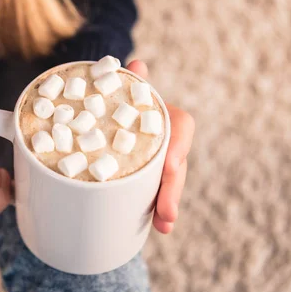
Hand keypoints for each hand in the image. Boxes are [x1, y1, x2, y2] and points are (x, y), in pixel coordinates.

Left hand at [127, 60, 194, 233]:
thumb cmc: (114, 98)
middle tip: (166, 214)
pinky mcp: (151, 175)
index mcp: (161, 115)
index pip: (180, 128)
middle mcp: (165, 136)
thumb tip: (136, 64)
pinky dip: (162, 209)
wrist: (110, 109)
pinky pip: (160, 190)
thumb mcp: (118, 90)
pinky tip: (161, 227)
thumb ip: (125, 81)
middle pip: (176, 164)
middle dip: (172, 189)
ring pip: (171, 181)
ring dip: (170, 203)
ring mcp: (161, 157)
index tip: (170, 167)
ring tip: (164, 225)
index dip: (177, 147)